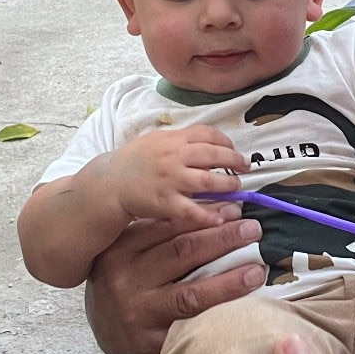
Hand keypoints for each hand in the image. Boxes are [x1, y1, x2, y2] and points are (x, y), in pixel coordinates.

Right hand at [85, 213, 264, 353]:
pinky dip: (219, 318)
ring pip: (190, 295)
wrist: (105, 330)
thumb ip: (163, 231)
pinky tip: (242, 310)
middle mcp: (127, 279)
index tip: (235, 209)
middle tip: (253, 230)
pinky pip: (191, 329)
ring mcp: (138, 313)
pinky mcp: (149, 343)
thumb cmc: (124, 282)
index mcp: (121, 249)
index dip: (205, 217)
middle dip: (223, 239)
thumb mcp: (131, 250)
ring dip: (229, 282)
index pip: (169, 227)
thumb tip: (217, 209)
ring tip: (256, 271)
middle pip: (183, 253)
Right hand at [102, 124, 247, 231]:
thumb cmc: (134, 161)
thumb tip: (208, 142)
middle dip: (234, 161)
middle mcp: (174, 157)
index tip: (234, 150)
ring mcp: (171, 180)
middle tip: (245, 167)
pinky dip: (208, 215)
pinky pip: (191, 210)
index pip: (207, 134)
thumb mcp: (156, 140)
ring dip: (227, 185)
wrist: (110, 182)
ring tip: (236, 188)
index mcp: (173, 140)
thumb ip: (181, 140)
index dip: (226, 142)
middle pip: (213, 156)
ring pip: (208, 182)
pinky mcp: (165, 202)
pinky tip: (221, 219)